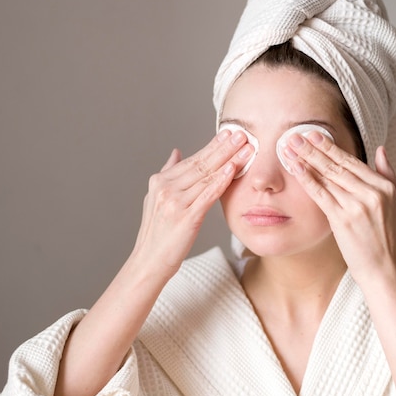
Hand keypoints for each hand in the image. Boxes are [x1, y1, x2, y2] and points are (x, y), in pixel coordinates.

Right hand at [132, 128, 252, 276]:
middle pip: (201, 164)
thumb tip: (176, 152)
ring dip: (229, 160)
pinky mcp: (186, 217)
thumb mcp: (156, 198)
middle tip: (242, 134)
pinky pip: (208, 195)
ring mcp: (176, 202)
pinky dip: (221, 180)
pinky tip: (233, 169)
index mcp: (161, 182)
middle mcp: (167, 188)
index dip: (213, 146)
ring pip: (207, 176)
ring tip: (245, 148)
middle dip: (224, 147)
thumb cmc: (157, 233)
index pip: (193, 160)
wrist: (149, 261)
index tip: (228, 134)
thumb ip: (169, 173)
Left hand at [283, 131, 395, 284]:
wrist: (383, 268)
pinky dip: (307, 180)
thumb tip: (381, 149)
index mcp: (384, 187)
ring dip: (307, 160)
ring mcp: (357, 206)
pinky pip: (321, 195)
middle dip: (314, 148)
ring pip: (327, 177)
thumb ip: (388, 174)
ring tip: (290, 148)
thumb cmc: (387, 238)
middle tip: (296, 135)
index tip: (315, 135)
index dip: (331, 147)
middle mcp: (371, 193)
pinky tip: (296, 169)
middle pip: (337, 165)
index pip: (353, 161)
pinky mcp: (342, 220)